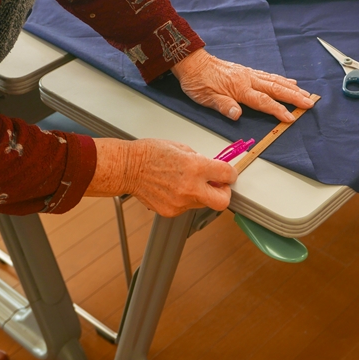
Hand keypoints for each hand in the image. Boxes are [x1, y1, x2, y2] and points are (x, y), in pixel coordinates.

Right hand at [86, 138, 236, 216]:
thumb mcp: (181, 148)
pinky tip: (174, 188)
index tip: (228, 174)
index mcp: (195, 167)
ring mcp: (180, 202)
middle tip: (219, 186)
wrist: (127, 168)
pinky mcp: (171, 211)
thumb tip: (212, 168)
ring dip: (202, 194)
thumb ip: (200, 160)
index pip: (227, 175)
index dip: (231, 174)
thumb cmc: (150, 153)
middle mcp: (190, 187)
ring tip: (187, 182)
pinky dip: (185, 199)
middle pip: (223, 201)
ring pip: (203, 203)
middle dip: (224, 193)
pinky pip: (187, 207)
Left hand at [171, 49, 315, 121]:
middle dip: (294, 97)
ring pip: (275, 81)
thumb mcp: (206, 97)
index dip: (278, 110)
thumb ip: (223, 106)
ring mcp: (248, 74)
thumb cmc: (197, 82)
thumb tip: (237, 114)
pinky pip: (268, 75)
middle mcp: (247, 79)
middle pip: (276, 89)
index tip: (291, 118)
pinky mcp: (246, 71)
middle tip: (310, 103)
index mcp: (239, 88)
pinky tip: (289, 81)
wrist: (191, 62)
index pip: (263, 101)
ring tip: (306, 94)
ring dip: (291, 88)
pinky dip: (281, 79)